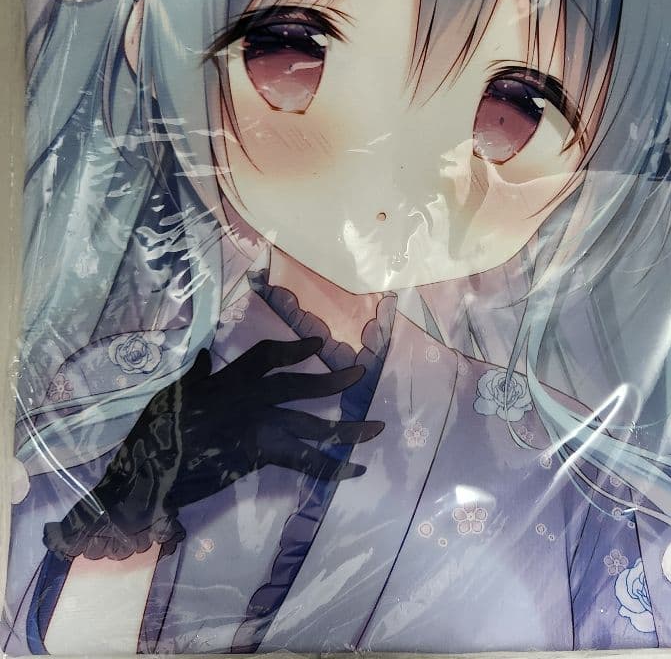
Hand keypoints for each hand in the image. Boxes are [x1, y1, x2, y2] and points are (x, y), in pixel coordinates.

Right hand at [43, 338, 382, 559]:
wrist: (150, 469)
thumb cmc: (156, 431)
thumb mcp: (174, 393)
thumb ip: (197, 375)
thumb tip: (205, 356)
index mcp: (229, 379)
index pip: (267, 357)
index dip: (294, 349)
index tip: (318, 343)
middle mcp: (250, 399)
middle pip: (299, 387)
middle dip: (332, 380)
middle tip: (361, 372)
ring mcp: (258, 428)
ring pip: (312, 426)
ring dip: (347, 428)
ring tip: (377, 427)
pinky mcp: (260, 456)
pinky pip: (303, 462)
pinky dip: (331, 467)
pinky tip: (354, 470)